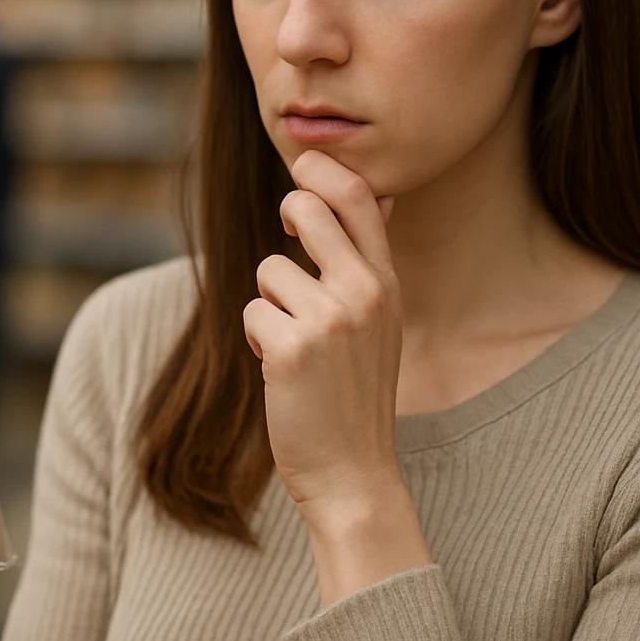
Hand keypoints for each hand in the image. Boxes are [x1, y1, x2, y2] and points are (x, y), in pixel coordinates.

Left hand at [243, 150, 404, 514]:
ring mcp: (329, 320)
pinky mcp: (291, 349)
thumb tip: (377, 194)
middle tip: (285, 232)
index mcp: (387, 283)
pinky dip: (257, 338)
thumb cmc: (357, 392)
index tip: (304, 170)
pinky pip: (252, 312)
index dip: (321, 170)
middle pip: (305, 208)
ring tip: (293, 342)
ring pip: (268, 270)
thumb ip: (371, 259)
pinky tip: (280, 369)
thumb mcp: (381, 319)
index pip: (357, 196)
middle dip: (286, 214)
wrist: (353, 471)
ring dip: (269, 303)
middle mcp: (364, 293)